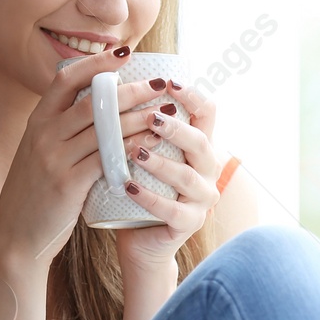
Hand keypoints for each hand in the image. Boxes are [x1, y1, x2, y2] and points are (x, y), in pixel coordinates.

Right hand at [0, 48, 207, 265]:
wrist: (16, 235)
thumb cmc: (36, 192)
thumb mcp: (40, 151)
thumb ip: (62, 128)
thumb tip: (99, 103)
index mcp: (37, 121)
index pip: (66, 79)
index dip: (96, 63)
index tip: (124, 52)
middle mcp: (43, 134)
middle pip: (92, 101)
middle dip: (130, 89)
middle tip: (160, 83)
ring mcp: (54, 159)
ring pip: (104, 128)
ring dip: (139, 117)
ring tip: (166, 112)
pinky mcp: (67, 185)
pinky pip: (106, 160)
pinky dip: (132, 149)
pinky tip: (152, 144)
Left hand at [111, 81, 224, 271]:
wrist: (138, 239)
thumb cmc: (138, 187)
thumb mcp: (143, 152)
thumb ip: (139, 124)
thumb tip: (111, 80)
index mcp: (199, 146)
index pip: (207, 112)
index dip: (192, 95)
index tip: (168, 82)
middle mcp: (208, 170)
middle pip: (201, 142)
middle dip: (176, 128)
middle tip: (151, 117)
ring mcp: (202, 199)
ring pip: (187, 176)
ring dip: (160, 162)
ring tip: (135, 151)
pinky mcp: (189, 223)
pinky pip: (172, 210)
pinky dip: (150, 197)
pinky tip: (129, 187)